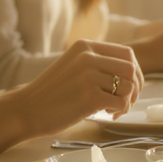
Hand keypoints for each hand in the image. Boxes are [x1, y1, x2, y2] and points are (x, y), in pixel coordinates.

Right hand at [14, 39, 143, 136]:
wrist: (27, 110)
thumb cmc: (52, 93)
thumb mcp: (73, 65)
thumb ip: (97, 63)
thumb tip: (132, 72)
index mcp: (85, 46)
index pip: (127, 54)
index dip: (135, 72)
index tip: (130, 87)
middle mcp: (88, 57)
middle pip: (131, 70)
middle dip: (135, 88)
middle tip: (125, 102)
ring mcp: (89, 76)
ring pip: (128, 88)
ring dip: (126, 102)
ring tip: (112, 109)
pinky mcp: (90, 96)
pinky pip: (121, 103)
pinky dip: (119, 111)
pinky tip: (107, 115)